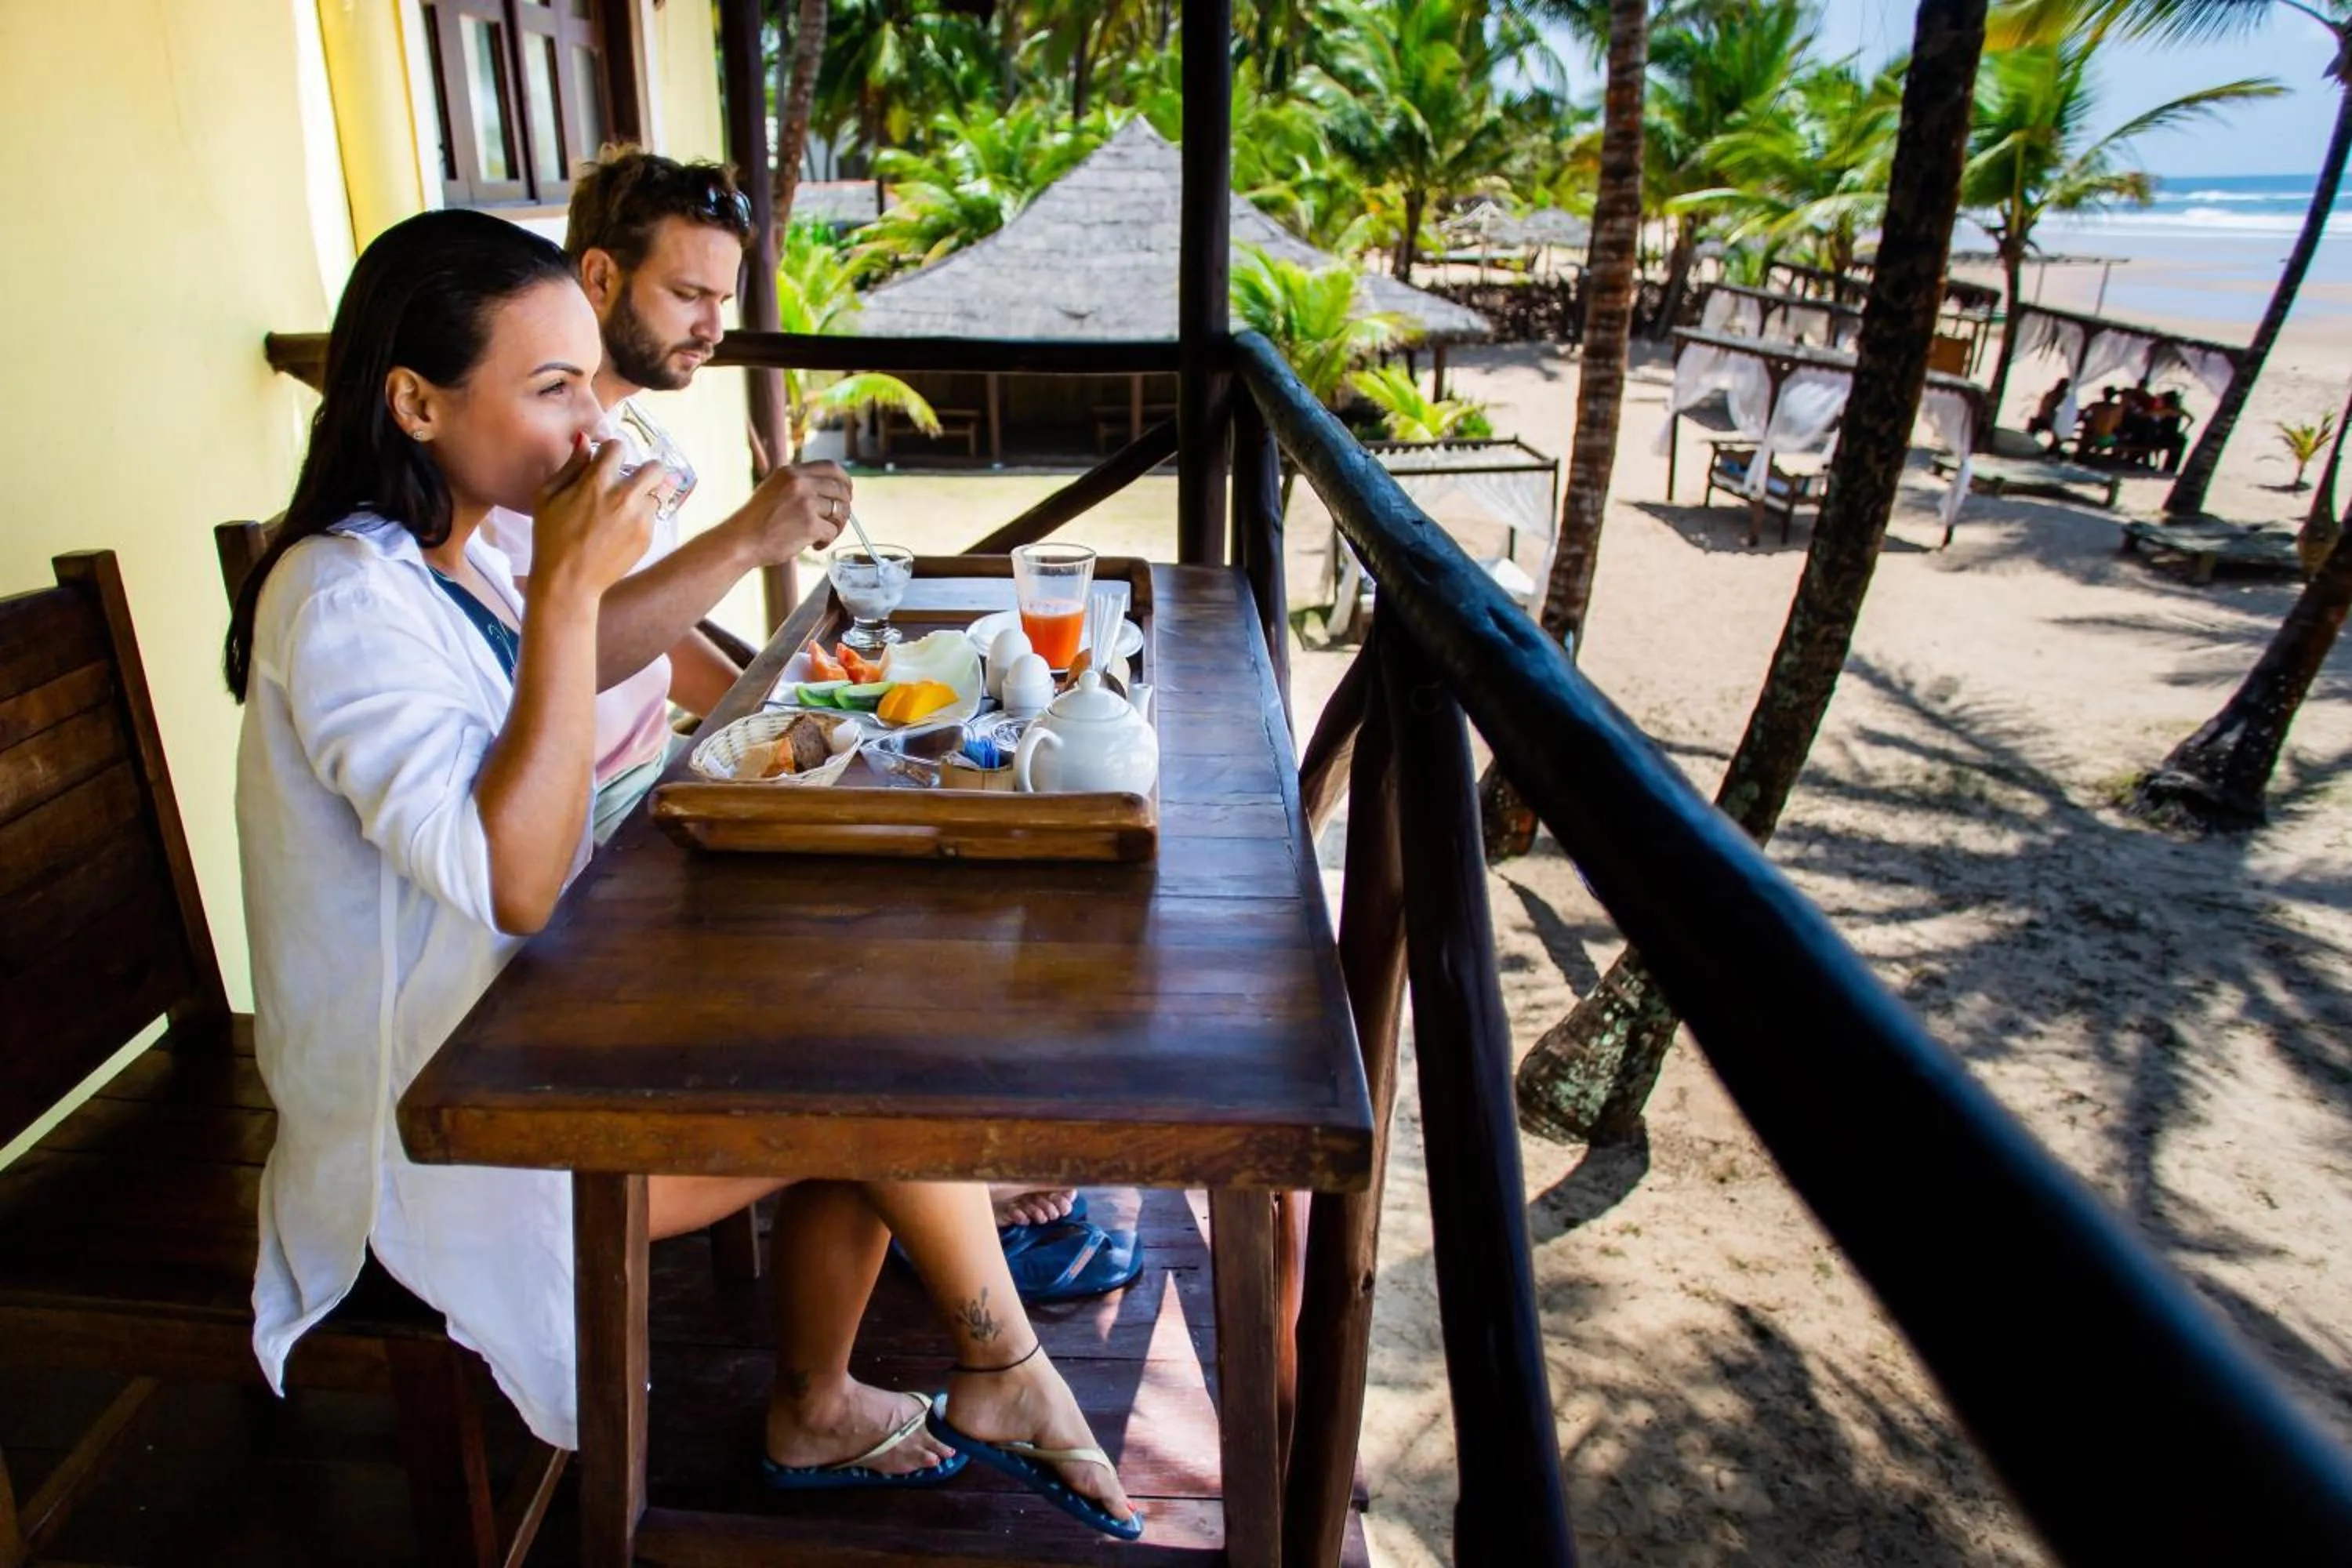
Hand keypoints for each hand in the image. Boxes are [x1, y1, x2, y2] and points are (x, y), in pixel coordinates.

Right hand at [530, 434, 660, 602]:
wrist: (569, 580)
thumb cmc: (550, 537)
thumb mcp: (547, 496)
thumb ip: (571, 465)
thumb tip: (585, 439)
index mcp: (597, 482)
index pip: (619, 447)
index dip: (611, 452)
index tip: (606, 462)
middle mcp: (624, 497)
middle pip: (655, 467)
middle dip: (644, 469)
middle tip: (631, 480)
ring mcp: (639, 518)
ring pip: (656, 494)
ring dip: (643, 496)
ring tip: (623, 510)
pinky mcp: (647, 537)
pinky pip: (653, 517)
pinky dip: (641, 518)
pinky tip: (620, 530)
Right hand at [732, 460, 850, 564]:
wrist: (741, 541)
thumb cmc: (756, 521)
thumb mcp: (773, 489)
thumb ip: (797, 485)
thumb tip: (828, 489)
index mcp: (791, 472)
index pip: (831, 467)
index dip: (845, 481)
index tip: (848, 493)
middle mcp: (800, 483)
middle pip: (840, 490)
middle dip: (844, 508)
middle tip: (838, 521)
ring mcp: (806, 503)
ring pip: (840, 511)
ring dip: (836, 527)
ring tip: (822, 536)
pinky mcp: (810, 525)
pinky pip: (832, 531)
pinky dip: (827, 541)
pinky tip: (815, 546)